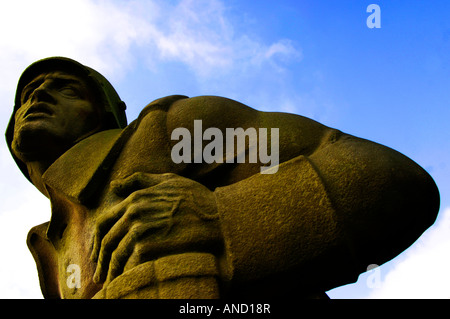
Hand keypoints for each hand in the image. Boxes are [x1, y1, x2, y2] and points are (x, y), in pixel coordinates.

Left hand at [90, 172, 221, 284]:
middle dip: (99, 259)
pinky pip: (127, 263)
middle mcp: (133, 212)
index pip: (104, 221)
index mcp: (135, 198)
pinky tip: (124, 279)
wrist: (217, 216)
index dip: (97, 239)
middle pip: (106, 239)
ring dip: (108, 270)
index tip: (97, 252)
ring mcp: (140, 229)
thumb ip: (139, 180)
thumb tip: (114, 185)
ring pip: (114, 254)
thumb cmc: (196, 198)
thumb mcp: (168, 180)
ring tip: (108, 282)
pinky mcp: (148, 246)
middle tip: (98, 273)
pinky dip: (123, 272)